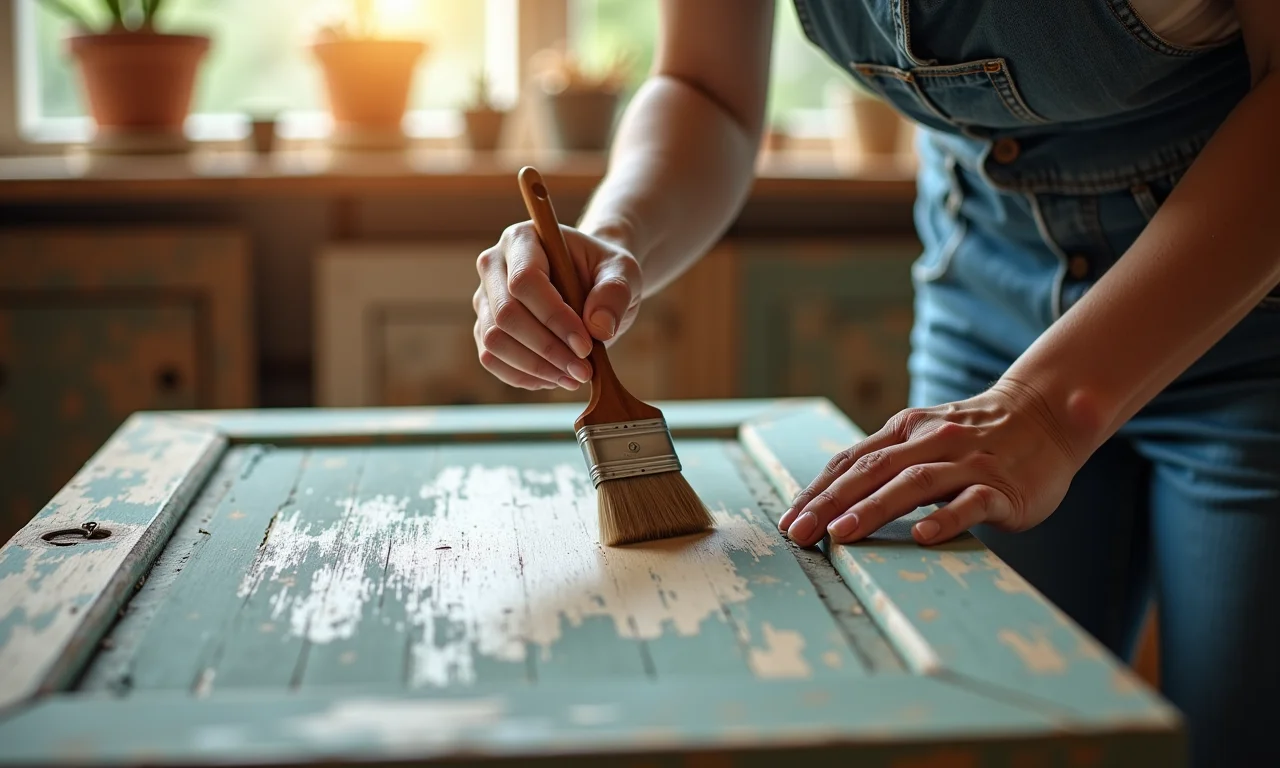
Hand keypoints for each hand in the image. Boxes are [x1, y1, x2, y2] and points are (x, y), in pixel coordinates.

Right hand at [473, 222, 642, 390]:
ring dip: (536, 367)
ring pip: (494, 341)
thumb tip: (598, 327)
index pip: (525, 281)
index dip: (554, 318)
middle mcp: (494, 266)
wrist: (591, 281)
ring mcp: (485, 299)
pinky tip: (555, 378)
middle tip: (584, 370)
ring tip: (574, 376)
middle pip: (506, 315)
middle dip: (547, 349)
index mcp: (523, 239)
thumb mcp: (623, 272)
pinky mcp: (485, 327)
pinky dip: (524, 376)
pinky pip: (492, 359)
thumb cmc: (604, 271)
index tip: (586, 345)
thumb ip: (615, 292)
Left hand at [778, 379, 1084, 546]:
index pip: (851, 461)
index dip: (817, 490)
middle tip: (799, 533)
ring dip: (874, 508)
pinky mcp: (1002, 488)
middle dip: (830, 503)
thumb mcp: (922, 436)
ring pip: (914, 484)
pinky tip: (924, 536)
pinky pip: (971, 501)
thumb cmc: (973, 436)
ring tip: (842, 534)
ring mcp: (968, 463)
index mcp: (905, 430)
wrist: (1046, 415)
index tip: (789, 520)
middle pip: (872, 471)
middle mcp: (932, 441)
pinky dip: (946, 517)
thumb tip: (825, 494)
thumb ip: (884, 460)